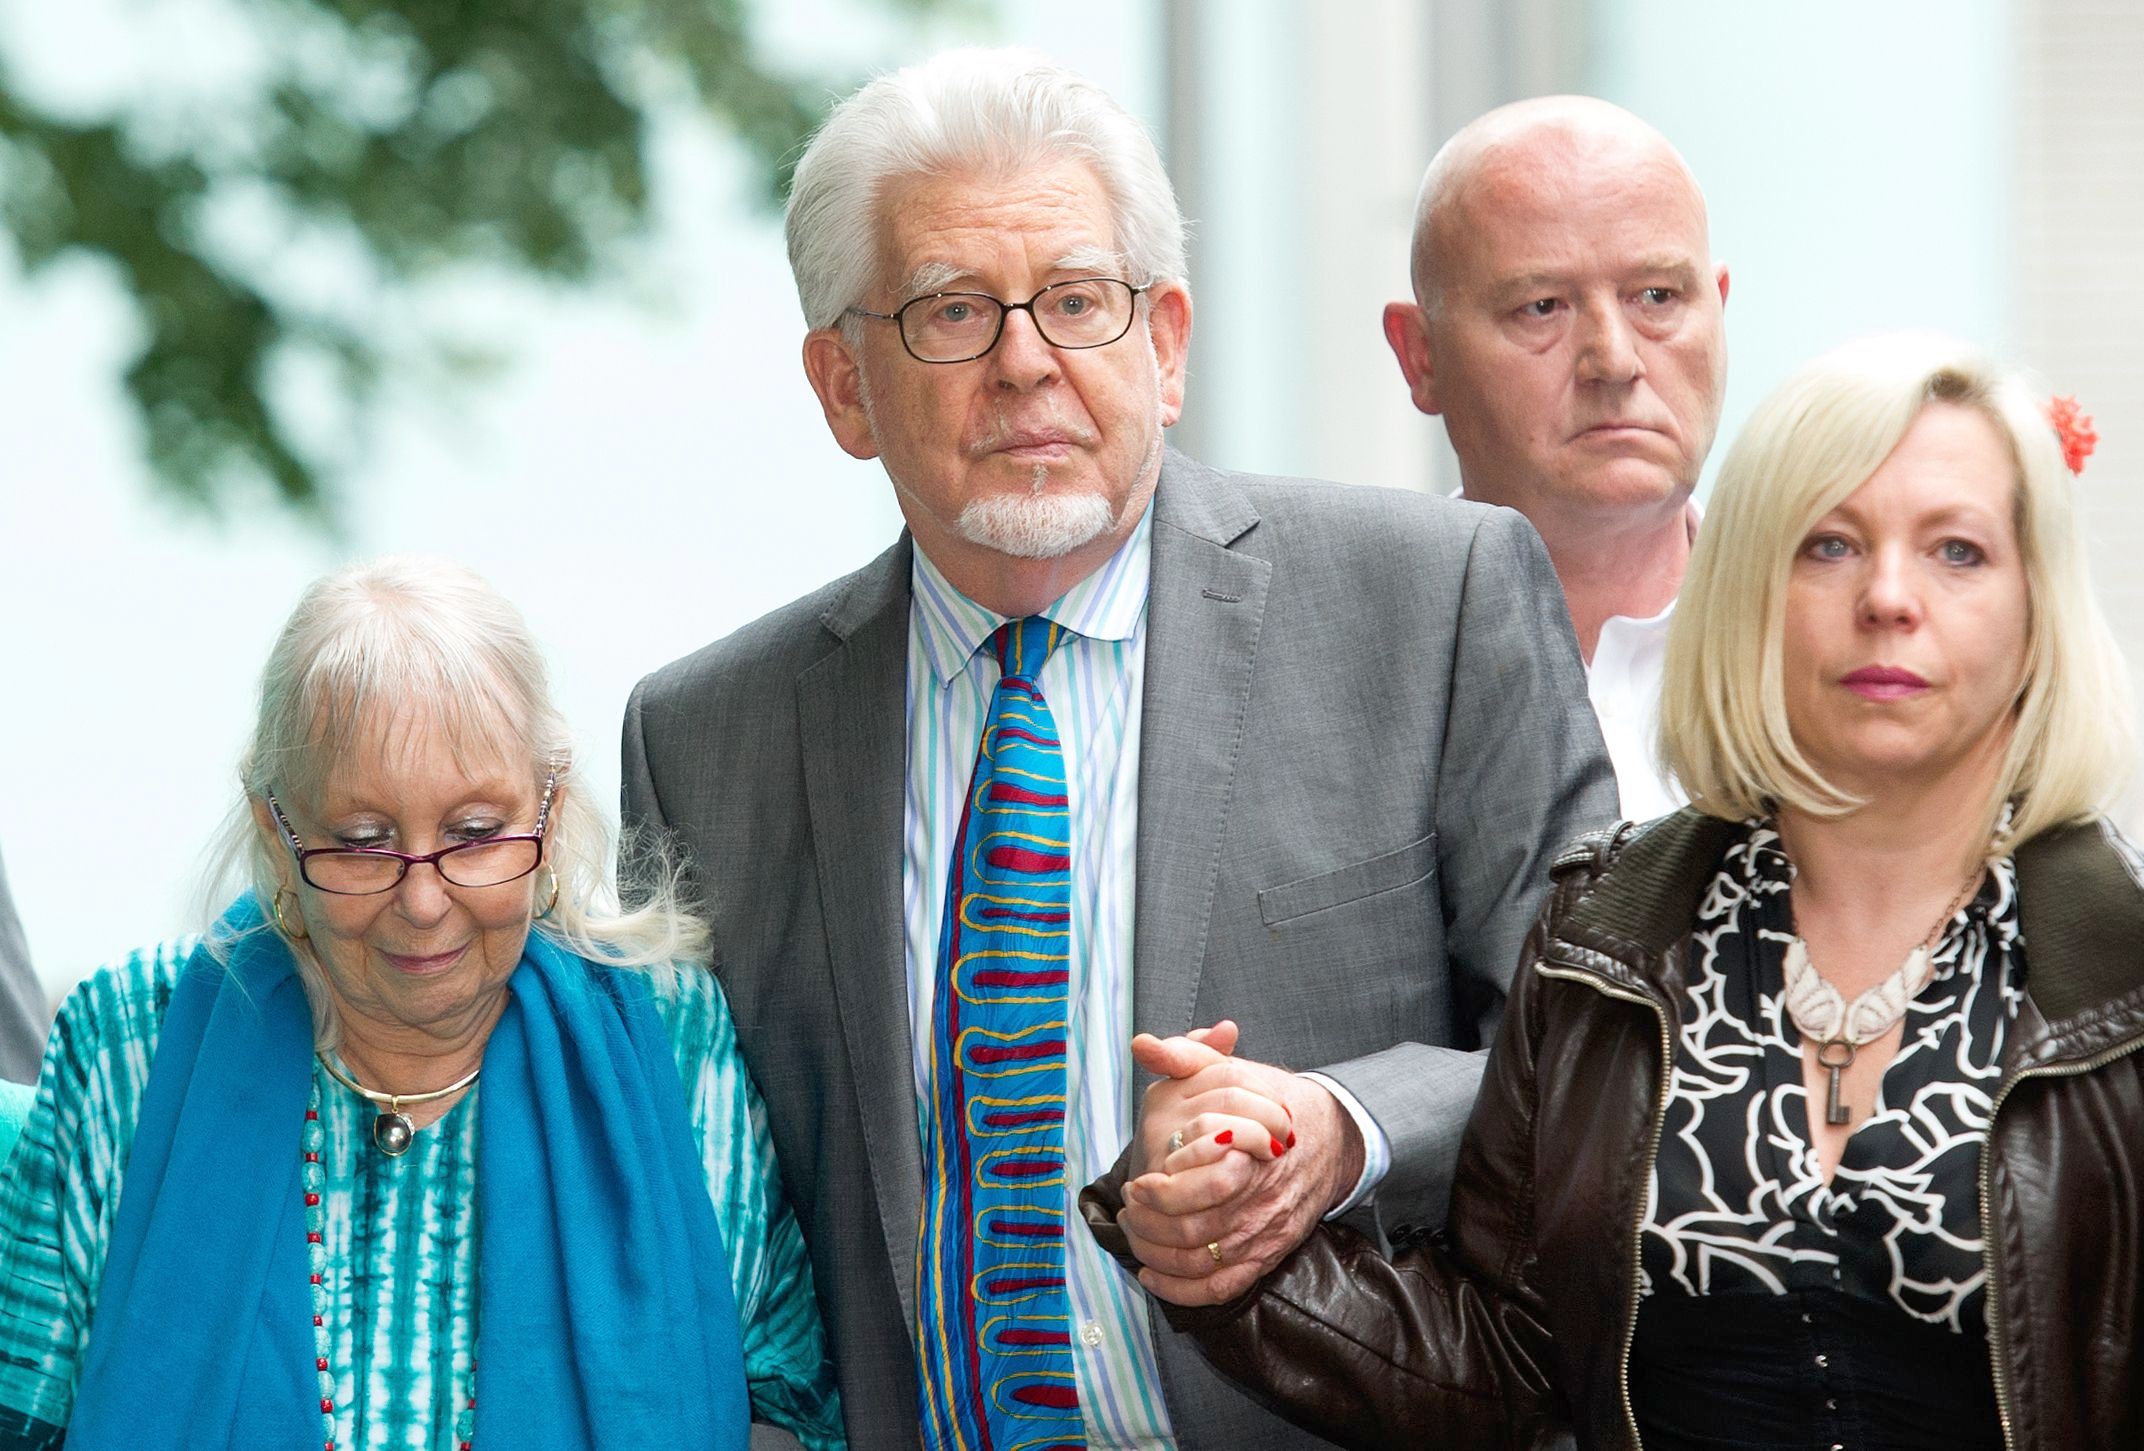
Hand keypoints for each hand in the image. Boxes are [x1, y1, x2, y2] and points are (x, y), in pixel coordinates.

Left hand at [1116, 1025, 1365, 1305]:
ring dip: (1156, 1255)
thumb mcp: (1230, 1071)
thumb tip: (1142, 1044)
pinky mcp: (1265, 1256)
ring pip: (1200, 1263)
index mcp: (1251, 1156)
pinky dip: (1181, 1291)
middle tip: (1129, 1207)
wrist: (1330, 1138)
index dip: (1158, 1193)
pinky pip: (1220, 1288)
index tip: (1136, 1182)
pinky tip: (1152, 1275)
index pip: (1199, 1189)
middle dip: (1148, 1225)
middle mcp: (1259, 1201)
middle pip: (1193, 1231)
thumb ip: (1185, 1056)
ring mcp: (1264, 1234)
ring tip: (1135, 1232)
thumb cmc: (1270, 1104)